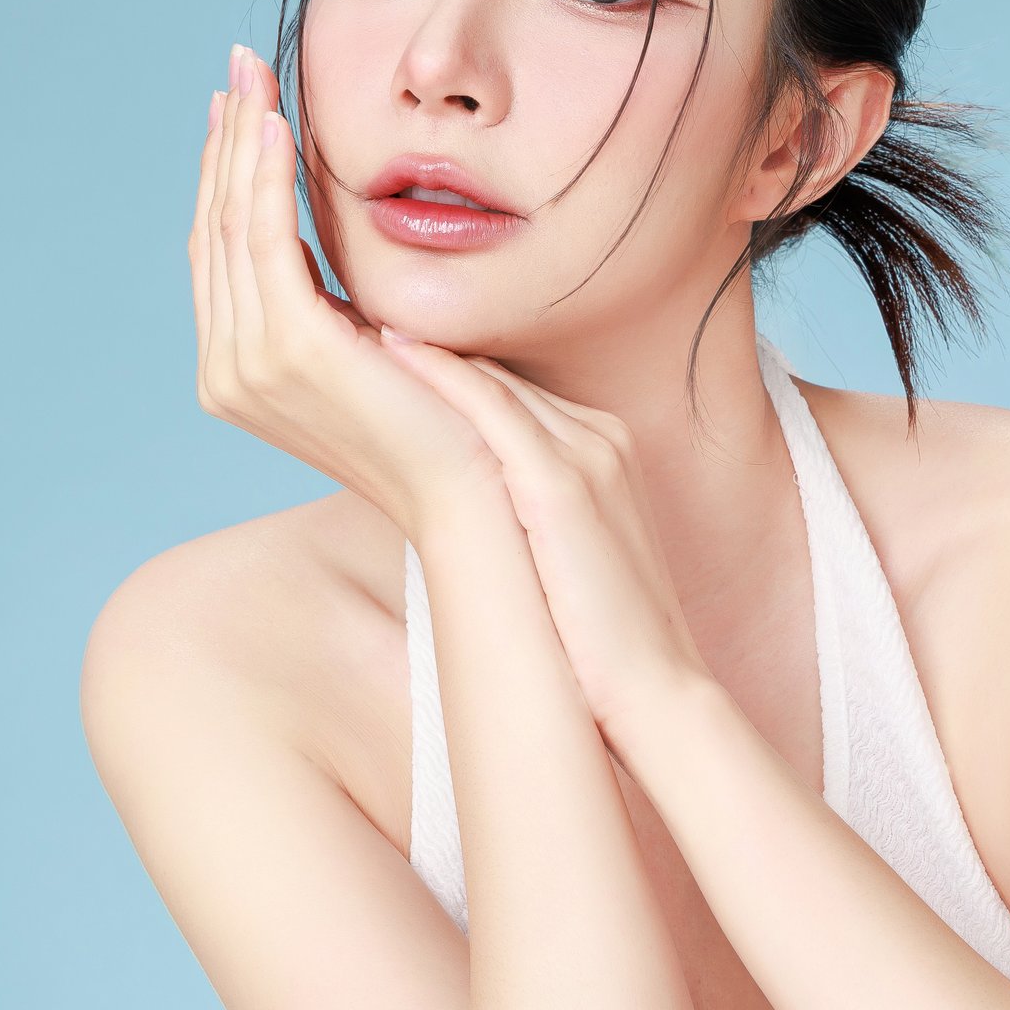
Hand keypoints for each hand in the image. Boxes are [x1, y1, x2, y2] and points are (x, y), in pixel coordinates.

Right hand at [191, 43, 501, 534]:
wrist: (469, 489)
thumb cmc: (439, 419)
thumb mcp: (370, 345)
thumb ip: (334, 305)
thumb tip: (321, 244)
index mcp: (240, 370)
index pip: (222, 251)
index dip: (227, 173)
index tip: (241, 108)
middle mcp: (228, 369)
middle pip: (215, 227)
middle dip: (226, 140)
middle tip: (241, 67)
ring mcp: (248, 365)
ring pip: (232, 224)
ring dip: (242, 142)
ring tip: (256, 77)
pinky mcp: (289, 350)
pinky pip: (265, 240)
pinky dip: (265, 177)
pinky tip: (278, 125)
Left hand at [375, 330, 715, 739]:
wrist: (659, 695)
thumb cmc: (605, 644)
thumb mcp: (566, 557)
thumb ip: (526, 515)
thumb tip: (466, 513)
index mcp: (604, 450)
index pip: (511, 392)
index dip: (446, 373)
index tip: (381, 354)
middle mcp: (600, 437)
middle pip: (498, 374)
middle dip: (429, 350)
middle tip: (350, 314)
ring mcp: (587, 454)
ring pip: (491, 380)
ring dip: (423, 348)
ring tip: (354, 317)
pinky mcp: (564, 485)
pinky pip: (492, 410)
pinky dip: (440, 375)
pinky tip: (387, 350)